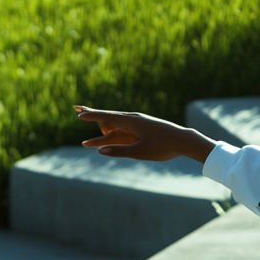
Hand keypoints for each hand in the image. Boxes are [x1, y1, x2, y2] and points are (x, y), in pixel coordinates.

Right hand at [74, 106, 214, 163]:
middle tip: (76, 108)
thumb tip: (100, 150)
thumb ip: (119, 151)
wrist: (183, 141)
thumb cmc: (163, 146)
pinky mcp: (141, 129)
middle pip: (107, 116)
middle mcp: (132, 119)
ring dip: (100, 126)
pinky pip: (122, 129)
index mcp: (131, 121)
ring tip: (87, 128)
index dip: (91, 116)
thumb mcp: (139, 152)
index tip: (78, 114)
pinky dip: (111, 130)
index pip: (106, 116)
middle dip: (91, 114)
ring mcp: (137, 123)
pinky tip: (106, 133)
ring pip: (114, 124)